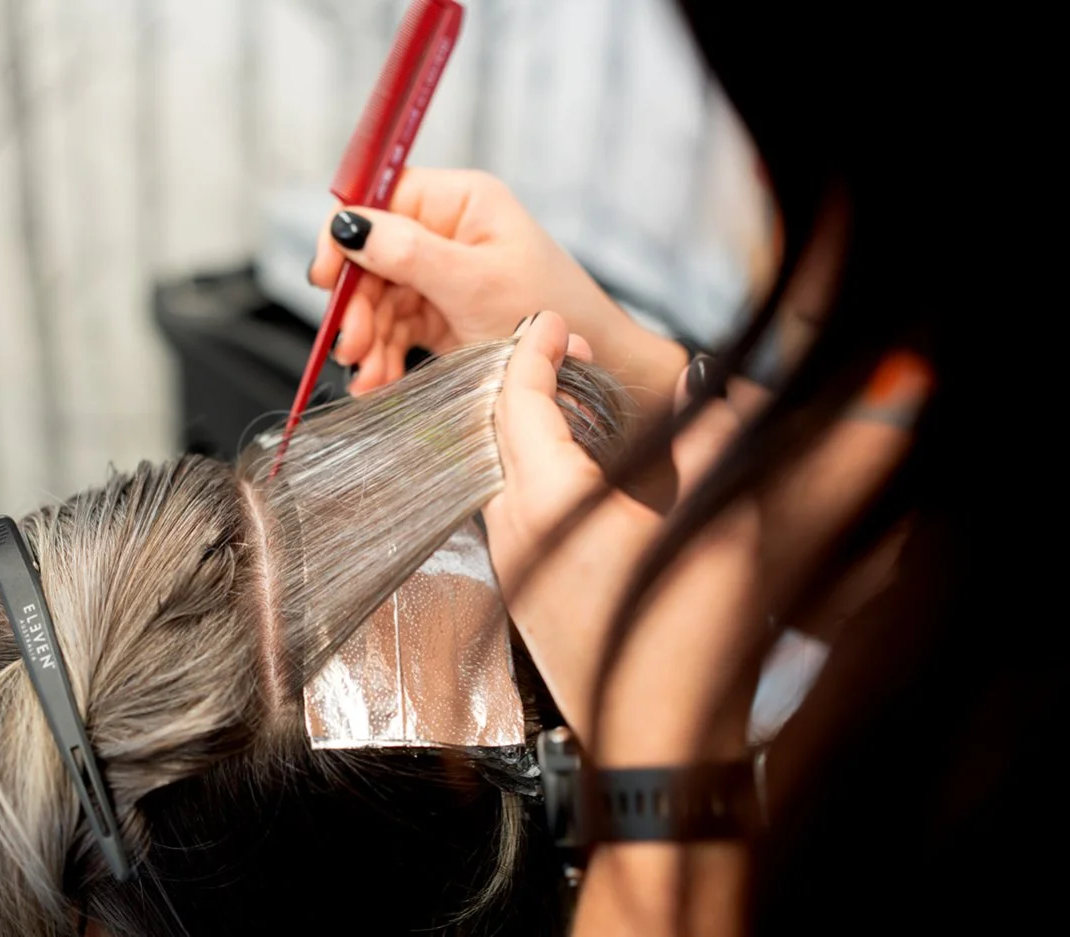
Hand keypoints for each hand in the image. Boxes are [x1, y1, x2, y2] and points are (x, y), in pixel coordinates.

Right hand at [309, 168, 686, 409]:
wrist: (590, 367)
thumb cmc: (550, 312)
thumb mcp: (475, 283)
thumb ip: (410, 254)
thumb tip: (348, 226)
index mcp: (462, 201)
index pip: (382, 199)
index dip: (346, 234)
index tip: (325, 277)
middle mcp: (448, 231)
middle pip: (373, 257)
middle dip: (358, 305)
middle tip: (351, 346)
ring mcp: (442, 275)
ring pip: (379, 299)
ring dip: (367, 338)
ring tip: (367, 376)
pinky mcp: (440, 314)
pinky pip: (396, 329)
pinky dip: (383, 355)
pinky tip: (377, 382)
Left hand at [482, 312, 762, 758]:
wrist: (660, 735)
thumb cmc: (689, 640)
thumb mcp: (716, 519)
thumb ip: (705, 437)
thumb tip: (698, 384)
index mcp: (552, 500)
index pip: (521, 401)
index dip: (534, 351)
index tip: (552, 322)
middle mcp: (515, 527)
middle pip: (498, 429)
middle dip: (528, 380)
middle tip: (569, 354)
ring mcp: (512, 561)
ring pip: (499, 469)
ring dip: (525, 426)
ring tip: (572, 404)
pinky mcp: (521, 588)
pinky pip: (508, 507)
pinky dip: (529, 468)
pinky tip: (570, 469)